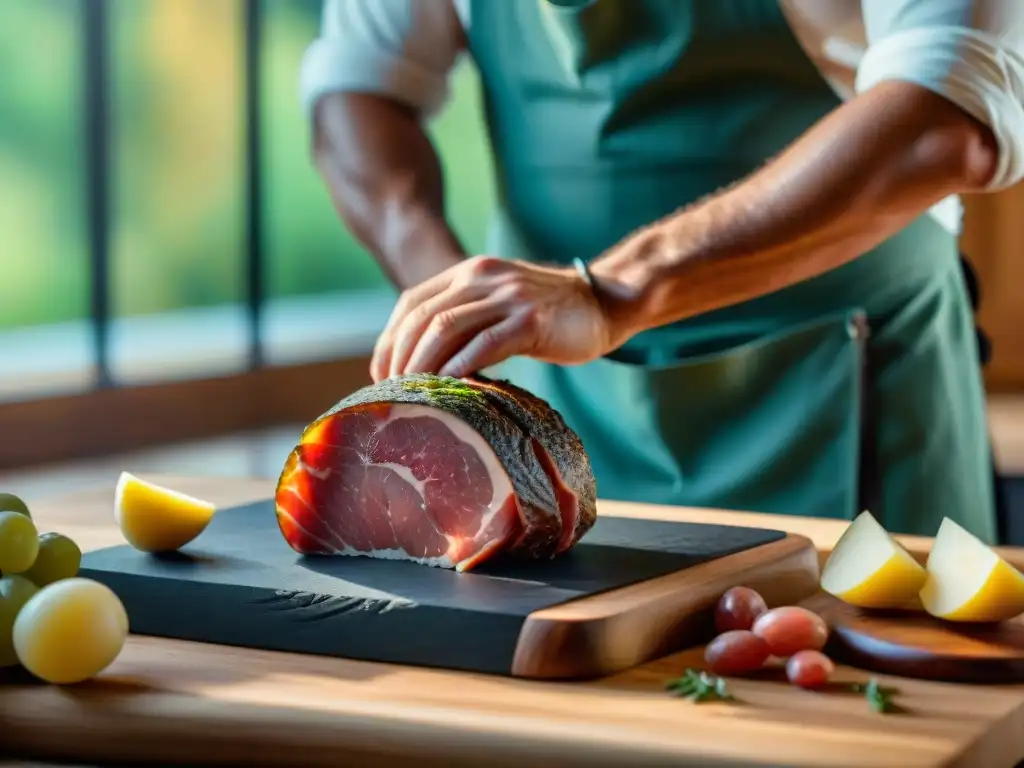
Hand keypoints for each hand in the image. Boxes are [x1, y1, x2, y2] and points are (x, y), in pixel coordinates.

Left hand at [370, 255, 613, 380]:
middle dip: (399, 358)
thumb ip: (467, 319)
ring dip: (422, 365)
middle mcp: (483, 276)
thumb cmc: (551, 315)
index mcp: (469, 272)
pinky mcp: (531, 320)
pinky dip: (460, 368)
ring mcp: (507, 296)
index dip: (389, 341)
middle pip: (423, 317)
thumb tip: (424, 361)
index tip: (382, 375)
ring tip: (413, 394)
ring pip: (446, 328)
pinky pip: (484, 344)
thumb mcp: (500, 304)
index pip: (412, 303)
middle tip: (391, 393)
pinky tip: (449, 388)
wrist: (606, 303)